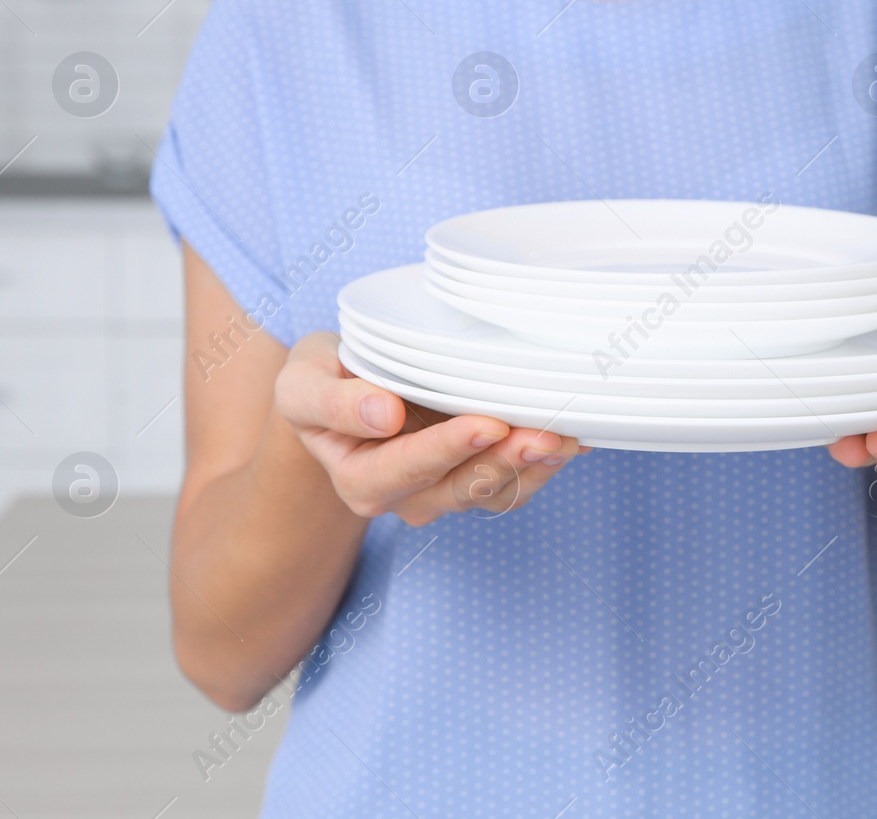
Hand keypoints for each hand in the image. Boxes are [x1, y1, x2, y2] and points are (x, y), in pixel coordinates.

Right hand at [275, 332, 583, 526]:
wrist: (343, 389)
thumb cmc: (323, 381)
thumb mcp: (302, 382)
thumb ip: (330, 401)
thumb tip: (382, 415)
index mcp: (359, 478)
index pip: (406, 468)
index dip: (448, 449)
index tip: (486, 424)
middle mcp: (404, 496)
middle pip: (460, 488)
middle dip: (505, 462)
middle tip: (545, 434)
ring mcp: (444, 491)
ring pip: (495, 491)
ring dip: (534, 467)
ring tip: (567, 436)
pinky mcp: (476, 477)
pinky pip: (515, 482)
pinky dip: (545, 463)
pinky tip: (574, 438)